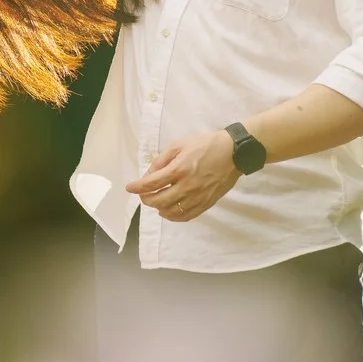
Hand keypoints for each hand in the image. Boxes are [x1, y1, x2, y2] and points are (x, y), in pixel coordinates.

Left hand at [125, 129, 240, 221]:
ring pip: (170, 212)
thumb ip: (162, 160)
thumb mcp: (179, 144)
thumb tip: (149, 175)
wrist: (233, 153)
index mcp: (179, 169)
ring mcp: (197, 197)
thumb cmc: (205, 145)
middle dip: (146, 199)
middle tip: (143, 195)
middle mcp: (187, 186)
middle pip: (158, 201)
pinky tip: (169, 211)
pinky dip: (173, 216)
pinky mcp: (206, 203)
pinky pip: (185, 216)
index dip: (137, 187)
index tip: (130, 188)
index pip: (151, 184)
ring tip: (156, 203)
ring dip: (158, 209)